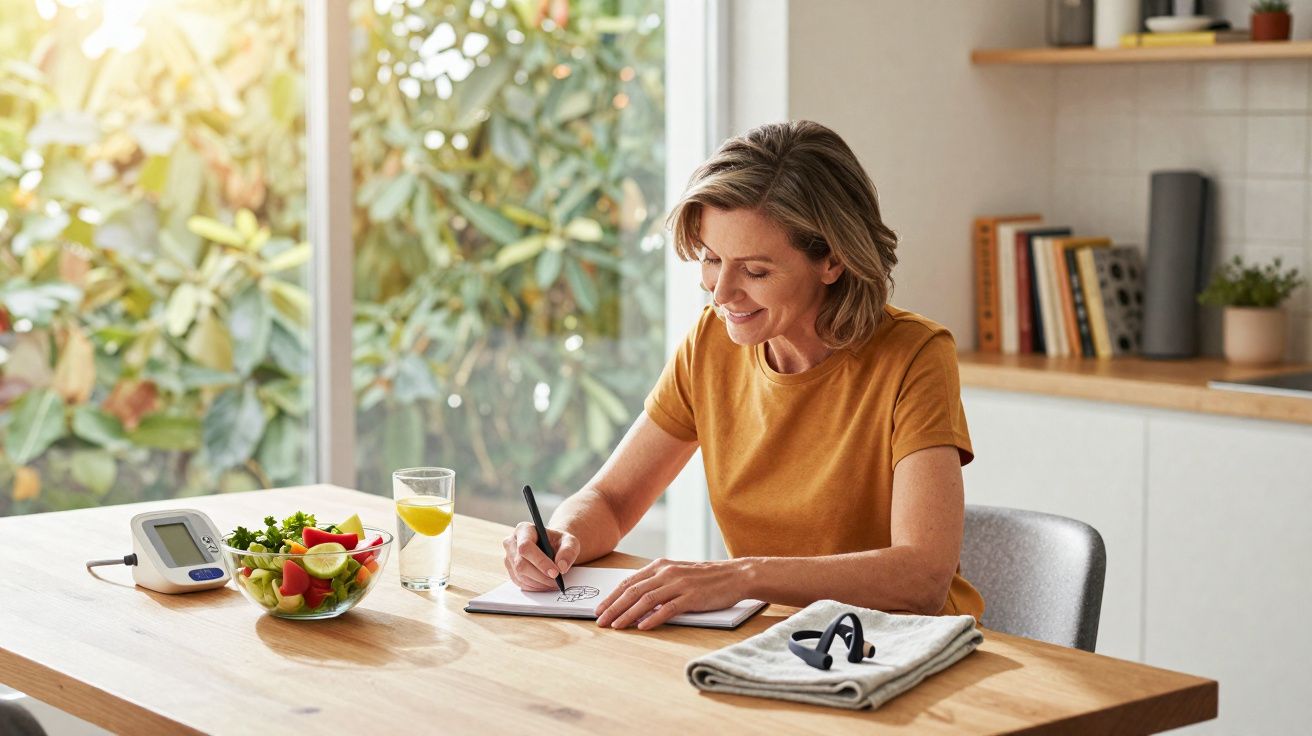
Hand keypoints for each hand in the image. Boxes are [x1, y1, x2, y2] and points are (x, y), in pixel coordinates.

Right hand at [502, 522, 580, 591]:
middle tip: (557, 581)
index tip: (555, 572)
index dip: (540, 561)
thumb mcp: (570, 541)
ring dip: (539, 583)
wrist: (552, 548)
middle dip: (541, 575)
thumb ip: (568, 551)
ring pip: (520, 575)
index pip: (526, 546)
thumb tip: (561, 566)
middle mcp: (511, 542)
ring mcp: (509, 557)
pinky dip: (535, 587)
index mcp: (524, 529)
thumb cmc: (559, 542)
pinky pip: (520, 583)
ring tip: (554, 583)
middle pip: (521, 563)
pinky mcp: (511, 570)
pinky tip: (546, 585)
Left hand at [594, 558, 748, 629]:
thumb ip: (657, 582)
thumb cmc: (706, 578)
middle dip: (613, 607)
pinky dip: (653, 618)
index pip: (629, 582)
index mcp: (661, 565)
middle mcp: (667, 572)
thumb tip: (634, 600)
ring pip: (646, 600)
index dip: (612, 596)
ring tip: (616, 626)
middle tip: (600, 621)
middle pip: (633, 591)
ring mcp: (679, 584)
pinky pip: (668, 608)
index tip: (599, 609)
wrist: (735, 575)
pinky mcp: (692, 597)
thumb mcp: (677, 574)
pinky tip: (642, 626)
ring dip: (628, 614)